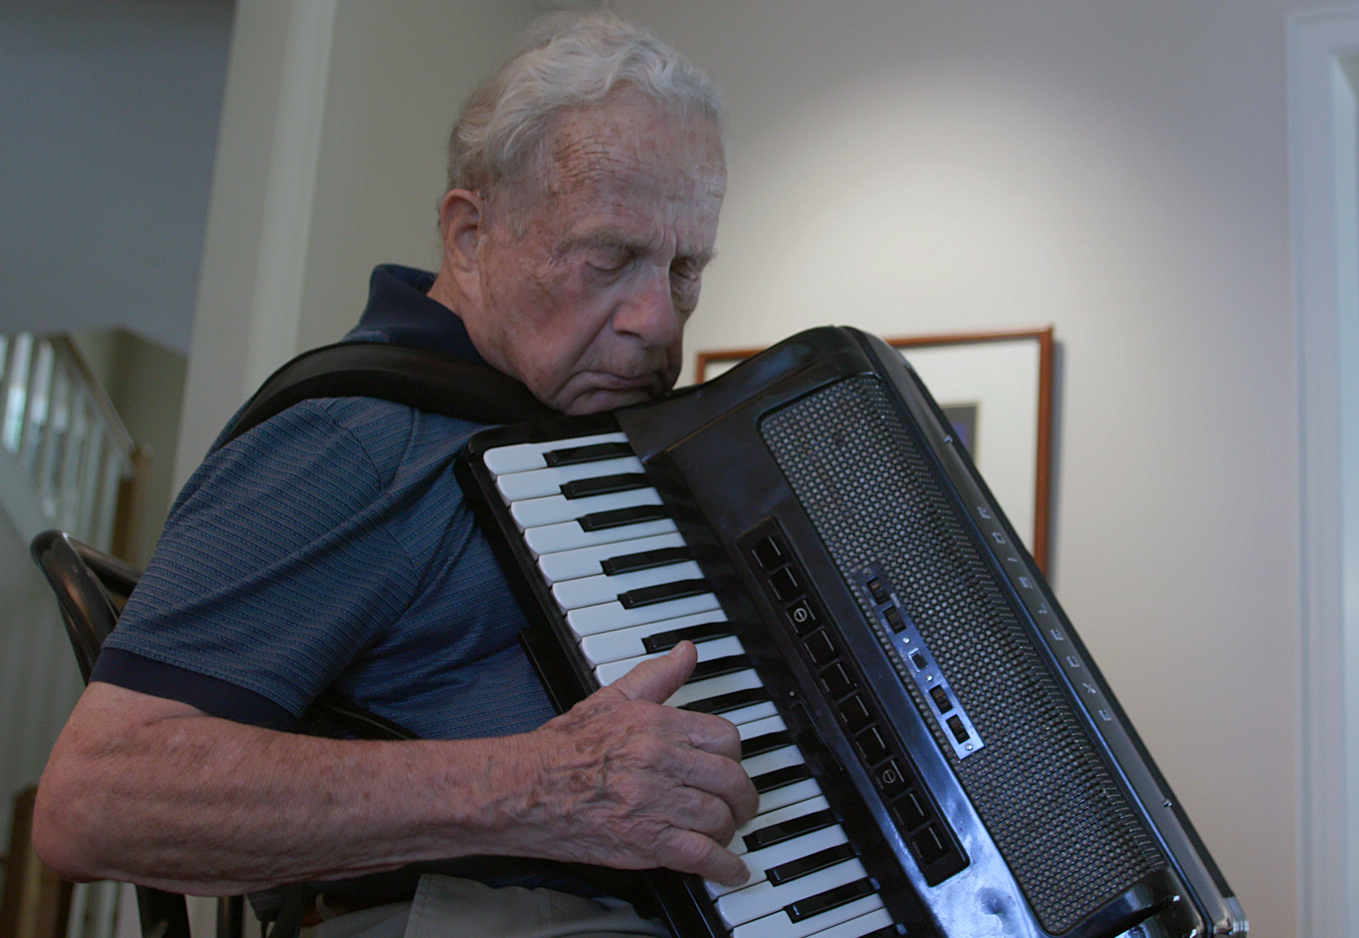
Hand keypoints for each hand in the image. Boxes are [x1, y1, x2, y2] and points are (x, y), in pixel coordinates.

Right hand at [509, 641, 758, 885]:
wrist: (522, 790)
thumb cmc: (560, 749)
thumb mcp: (609, 698)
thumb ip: (656, 677)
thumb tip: (686, 653)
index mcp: (656, 724)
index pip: (725, 738)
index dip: (733, 756)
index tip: (730, 766)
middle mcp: (660, 761)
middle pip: (730, 780)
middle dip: (742, 798)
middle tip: (740, 805)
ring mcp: (655, 802)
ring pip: (719, 817)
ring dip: (729, 830)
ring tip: (725, 833)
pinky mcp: (646, 841)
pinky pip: (701, 855)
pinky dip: (723, 866)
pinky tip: (731, 870)